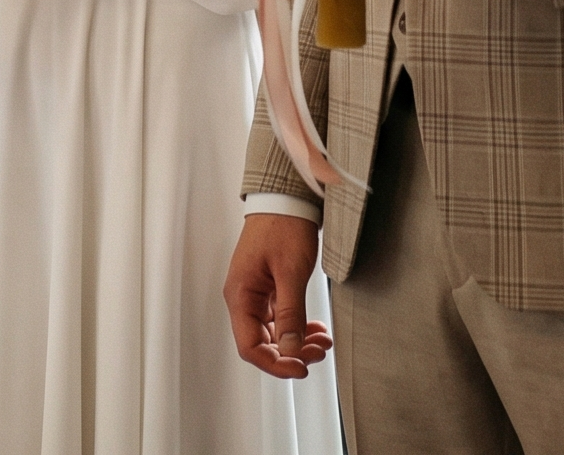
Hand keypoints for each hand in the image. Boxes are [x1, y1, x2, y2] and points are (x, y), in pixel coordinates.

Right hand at [224, 214, 330, 378]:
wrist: (287, 195)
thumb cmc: (283, 225)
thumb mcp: (290, 272)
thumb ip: (290, 314)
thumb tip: (290, 351)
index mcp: (240, 295)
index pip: (251, 346)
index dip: (275, 364)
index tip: (300, 369)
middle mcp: (244, 297)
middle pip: (263, 342)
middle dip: (292, 352)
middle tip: (319, 352)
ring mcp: (257, 292)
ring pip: (275, 331)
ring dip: (298, 340)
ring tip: (322, 340)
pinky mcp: (269, 286)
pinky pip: (281, 317)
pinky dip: (298, 324)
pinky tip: (315, 328)